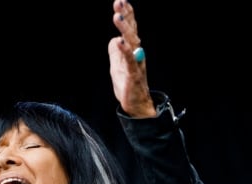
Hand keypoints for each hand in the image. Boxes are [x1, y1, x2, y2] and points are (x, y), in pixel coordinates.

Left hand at [108, 0, 155, 117]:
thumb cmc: (128, 85)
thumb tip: (114, 40)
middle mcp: (137, 53)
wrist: (136, 105)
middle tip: (119, 2)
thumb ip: (116, 52)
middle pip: (132, 31)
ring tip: (117, 17)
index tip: (120, 1)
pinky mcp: (134, 74)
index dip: (127, 14)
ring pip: (132, 43)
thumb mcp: (117, 66)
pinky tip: (119, 41)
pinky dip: (125, 50)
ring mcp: (136, 63)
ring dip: (124, 29)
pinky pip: (130, 60)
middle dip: (126, 16)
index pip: (130, 28)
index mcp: (133, 50)